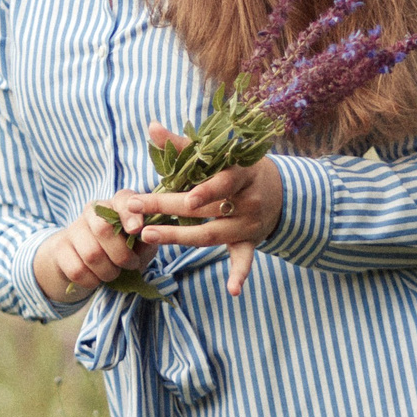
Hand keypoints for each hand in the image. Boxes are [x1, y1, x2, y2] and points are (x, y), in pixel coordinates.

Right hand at [34, 191, 152, 305]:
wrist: (86, 263)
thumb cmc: (121, 251)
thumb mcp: (140, 247)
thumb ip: (146, 242)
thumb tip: (147, 237)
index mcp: (116, 205)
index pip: (122, 199)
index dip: (129, 214)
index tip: (136, 229)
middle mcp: (92, 211)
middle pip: (103, 229)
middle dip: (121, 255)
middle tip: (130, 265)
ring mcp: (74, 228)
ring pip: (91, 254)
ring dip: (108, 272)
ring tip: (113, 273)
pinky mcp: (60, 248)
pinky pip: (77, 270)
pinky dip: (91, 281)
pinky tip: (95, 278)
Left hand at [134, 121, 282, 296]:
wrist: (278, 190)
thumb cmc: (236, 167)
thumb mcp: (218, 153)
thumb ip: (183, 143)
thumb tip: (151, 126)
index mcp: (242, 173)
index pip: (223, 182)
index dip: (206, 191)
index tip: (183, 198)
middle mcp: (248, 200)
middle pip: (207, 210)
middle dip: (170, 210)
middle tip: (138, 212)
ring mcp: (250, 224)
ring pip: (213, 234)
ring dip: (181, 238)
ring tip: (150, 235)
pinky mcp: (250, 242)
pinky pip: (245, 259)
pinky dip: (240, 274)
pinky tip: (232, 290)